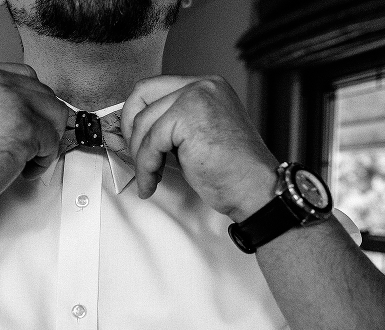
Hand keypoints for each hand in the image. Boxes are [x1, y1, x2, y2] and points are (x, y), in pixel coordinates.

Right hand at [0, 63, 67, 219]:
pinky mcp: (23, 127)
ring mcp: (9, 101)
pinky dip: (43, 162)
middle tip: (27, 150)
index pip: (26, 77)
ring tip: (24, 161)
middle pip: (45, 95)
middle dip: (43, 125)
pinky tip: (20, 172)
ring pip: (56, 115)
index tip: (28, 128)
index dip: (33, 106)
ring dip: (47, 142)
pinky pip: (52, 142)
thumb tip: (28, 114)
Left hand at [121, 76, 278, 221]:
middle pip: (141, 95)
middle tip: (137, 158)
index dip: (135, 115)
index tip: (135, 142)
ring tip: (150, 178)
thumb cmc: (230, 171)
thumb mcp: (196, 136)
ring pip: (143, 123)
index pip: (152, 87)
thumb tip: (134, 130)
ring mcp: (196, 96)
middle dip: (130, 130)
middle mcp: (203, 85)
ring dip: (140, 157)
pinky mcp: (188, 116)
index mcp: (206, 86)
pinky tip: (152, 182)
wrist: (254, 189)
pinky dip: (146, 167)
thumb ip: (170, 125)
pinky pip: (150, 143)